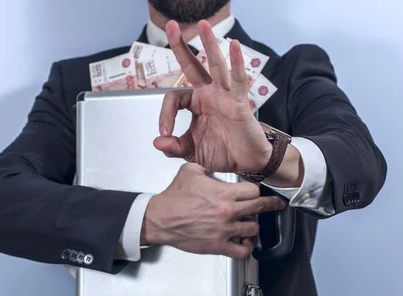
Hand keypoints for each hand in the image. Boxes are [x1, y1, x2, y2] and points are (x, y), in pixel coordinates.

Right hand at [141, 163, 286, 258]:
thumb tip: (212, 165)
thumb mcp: (190, 171)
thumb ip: (206, 167)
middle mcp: (228, 212)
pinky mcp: (219, 245)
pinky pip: (242, 250)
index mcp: (224, 193)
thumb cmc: (173, 198)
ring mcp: (225, 230)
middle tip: (276, 205)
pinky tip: (245, 242)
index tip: (258, 192)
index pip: (254, 190)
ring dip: (253, 226)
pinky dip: (247, 247)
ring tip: (251, 224)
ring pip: (253, 229)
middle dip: (271, 205)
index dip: (256, 190)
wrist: (161, 218)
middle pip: (260, 207)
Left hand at [153, 20, 271, 174]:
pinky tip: (234, 47)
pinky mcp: (240, 103)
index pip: (174, 98)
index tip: (166, 132)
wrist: (245, 163)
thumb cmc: (222, 152)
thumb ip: (174, 147)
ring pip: (216, 66)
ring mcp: (225, 96)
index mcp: (196, 104)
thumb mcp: (191, 152)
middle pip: (193, 65)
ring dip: (209, 45)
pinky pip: (238, 81)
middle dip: (181, 47)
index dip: (165, 114)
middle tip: (171, 27)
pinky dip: (237, 63)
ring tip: (202, 25)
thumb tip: (158, 142)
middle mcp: (209, 95)